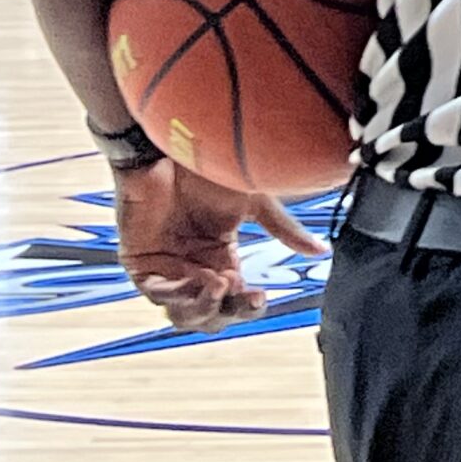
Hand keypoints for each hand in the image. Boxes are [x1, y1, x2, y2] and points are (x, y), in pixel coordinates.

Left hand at [113, 158, 325, 334]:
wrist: (175, 146)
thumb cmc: (212, 166)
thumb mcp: (257, 202)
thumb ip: (284, 230)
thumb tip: (321, 250)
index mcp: (222, 258)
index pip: (235, 299)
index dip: (248, 305)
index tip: (261, 295)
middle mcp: (194, 267)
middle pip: (210, 315)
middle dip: (228, 312)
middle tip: (242, 295)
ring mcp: (166, 267)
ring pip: (182, 313)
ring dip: (204, 306)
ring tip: (221, 283)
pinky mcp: (140, 262)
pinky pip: (156, 292)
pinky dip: (179, 293)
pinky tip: (200, 279)